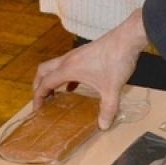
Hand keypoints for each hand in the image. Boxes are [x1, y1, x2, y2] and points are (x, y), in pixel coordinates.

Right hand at [33, 10, 148, 128]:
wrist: (127, 38)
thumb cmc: (116, 60)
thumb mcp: (112, 89)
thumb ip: (107, 109)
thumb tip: (103, 126)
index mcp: (69, 69)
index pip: (45, 83)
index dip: (38, 97)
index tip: (37, 109)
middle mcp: (68, 60)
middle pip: (43, 71)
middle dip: (38, 85)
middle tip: (41, 100)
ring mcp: (76, 55)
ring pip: (55, 66)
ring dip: (51, 79)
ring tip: (55, 95)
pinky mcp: (85, 53)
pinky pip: (68, 65)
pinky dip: (65, 76)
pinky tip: (74, 86)